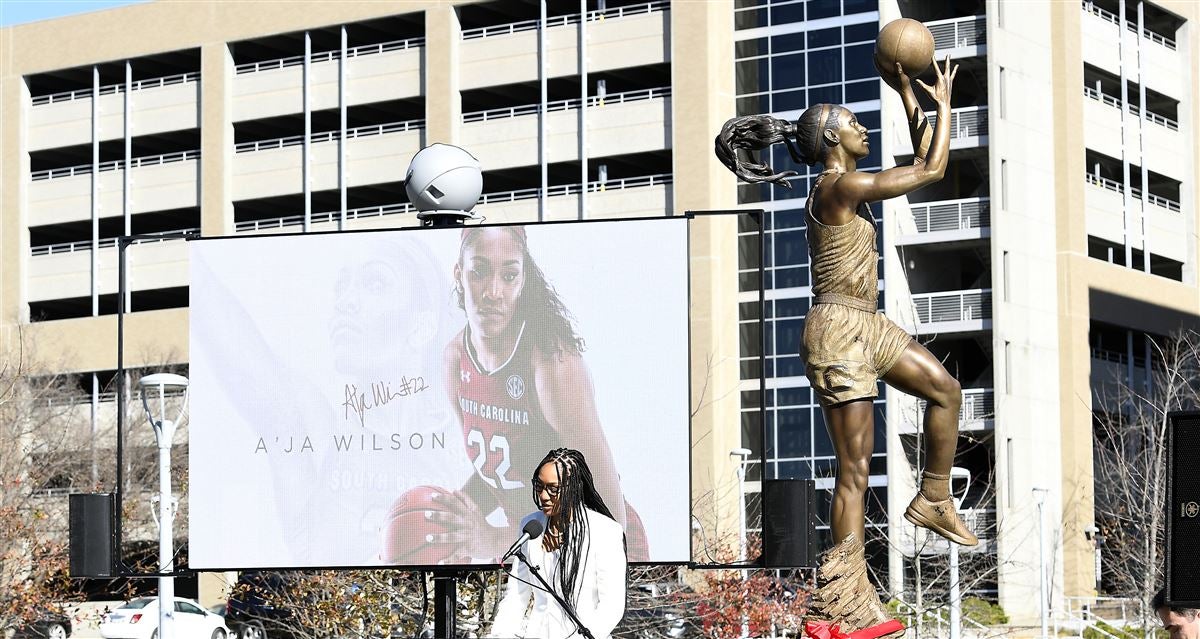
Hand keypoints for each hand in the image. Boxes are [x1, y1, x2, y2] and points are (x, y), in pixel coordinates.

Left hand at [382, 486, 508, 564]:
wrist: (495, 541)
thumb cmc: (482, 525)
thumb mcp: (476, 510)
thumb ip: (466, 499)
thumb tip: (454, 490)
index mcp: (468, 513)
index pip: (455, 503)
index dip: (444, 498)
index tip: (432, 496)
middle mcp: (467, 523)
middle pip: (451, 518)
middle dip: (438, 516)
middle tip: (426, 514)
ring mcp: (468, 536)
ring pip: (452, 536)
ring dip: (440, 537)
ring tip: (428, 537)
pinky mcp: (469, 548)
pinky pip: (457, 555)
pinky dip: (448, 559)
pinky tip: (439, 562)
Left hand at [875, 55, 913, 94]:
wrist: (906, 93)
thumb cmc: (904, 86)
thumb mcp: (903, 78)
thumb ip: (899, 71)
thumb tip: (897, 63)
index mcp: (886, 76)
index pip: (878, 67)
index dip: (876, 61)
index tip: (874, 54)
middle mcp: (886, 77)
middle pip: (879, 67)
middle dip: (877, 60)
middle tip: (876, 52)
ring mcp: (888, 78)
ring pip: (883, 69)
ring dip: (882, 62)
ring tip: (883, 55)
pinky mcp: (892, 78)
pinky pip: (889, 70)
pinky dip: (889, 65)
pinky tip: (894, 61)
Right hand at [915, 54, 957, 107]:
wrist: (943, 103)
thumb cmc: (936, 98)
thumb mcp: (928, 91)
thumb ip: (922, 85)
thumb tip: (916, 81)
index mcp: (940, 79)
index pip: (936, 68)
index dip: (934, 62)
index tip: (933, 56)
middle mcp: (946, 79)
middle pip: (946, 67)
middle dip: (947, 60)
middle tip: (948, 55)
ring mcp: (949, 81)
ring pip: (950, 70)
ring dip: (951, 65)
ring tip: (953, 61)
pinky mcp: (950, 83)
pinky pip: (953, 75)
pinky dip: (954, 71)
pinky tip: (956, 68)